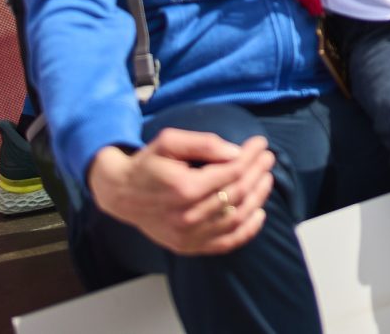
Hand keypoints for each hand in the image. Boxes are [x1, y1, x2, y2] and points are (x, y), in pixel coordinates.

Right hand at [85, 129, 274, 256]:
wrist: (121, 194)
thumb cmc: (148, 164)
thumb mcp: (169, 141)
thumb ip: (203, 144)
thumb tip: (236, 153)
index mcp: (184, 188)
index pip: (231, 172)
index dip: (251, 156)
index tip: (261, 143)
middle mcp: (187, 216)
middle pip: (237, 193)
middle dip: (258, 173)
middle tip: (268, 158)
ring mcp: (188, 235)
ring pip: (236, 218)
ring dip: (258, 198)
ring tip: (266, 179)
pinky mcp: (187, 247)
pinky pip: (226, 242)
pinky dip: (247, 230)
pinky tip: (259, 213)